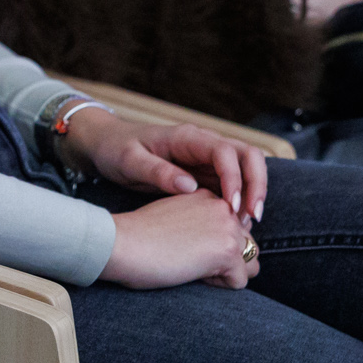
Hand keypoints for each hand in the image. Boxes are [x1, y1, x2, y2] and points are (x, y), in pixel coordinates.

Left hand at [63, 110, 268, 218]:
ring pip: (246, 170)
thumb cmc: (115, 150)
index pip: (226, 152)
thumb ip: (158, 172)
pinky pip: (232, 184)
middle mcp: (204, 144)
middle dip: (256, 184)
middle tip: (253, 217)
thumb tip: (190, 186)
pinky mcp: (205, 173)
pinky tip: (235, 224)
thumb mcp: (130, 161)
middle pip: (249, 156)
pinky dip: (240, 201)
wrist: (106, 145)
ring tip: (248, 225)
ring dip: (252, 194)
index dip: (235, 178)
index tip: (232, 207)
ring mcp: (207, 158)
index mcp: (188, 137)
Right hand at [101, 189, 261, 290]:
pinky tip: (193, 274)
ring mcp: (227, 227)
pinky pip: (240, 280)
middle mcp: (223, 207)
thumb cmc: (138, 237)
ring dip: (227, 273)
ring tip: (195, 269)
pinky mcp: (227, 250)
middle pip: (247, 245)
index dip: (213, 246)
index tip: (184, 247)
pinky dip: (219, 286)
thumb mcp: (173, 218)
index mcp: (208, 197)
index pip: (233, 228)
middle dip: (226, 261)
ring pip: (251, 262)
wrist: (122, 243)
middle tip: (190, 261)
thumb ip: (199, 224)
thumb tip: (218, 249)